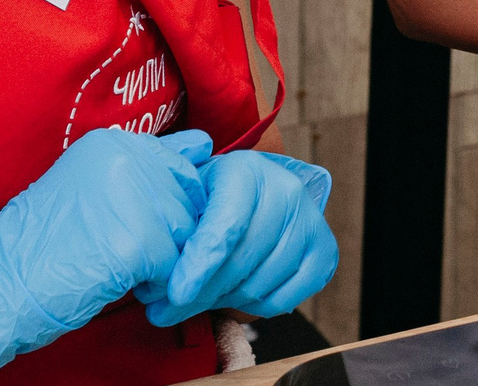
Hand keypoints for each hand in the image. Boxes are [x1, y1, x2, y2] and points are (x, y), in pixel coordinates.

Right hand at [0, 127, 211, 384]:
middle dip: (172, 232)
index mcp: (116, 142)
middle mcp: (127, 159)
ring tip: (125, 266)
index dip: (172, 201)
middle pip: (189, 199)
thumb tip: (205, 145)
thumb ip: (148, 166)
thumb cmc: (47, 240)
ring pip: (185, 233)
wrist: (1, 279)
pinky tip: (125, 282)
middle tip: (132, 250)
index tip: (145, 221)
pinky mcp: (136, 242)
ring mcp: (132, 198)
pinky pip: (173, 265)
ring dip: (165, 259)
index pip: (183, 162)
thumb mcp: (96, 186)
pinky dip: (157, 283)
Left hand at [139, 151, 336, 326]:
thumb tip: (154, 283)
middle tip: (167, 308)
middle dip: (202, 291)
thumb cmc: (210, 194)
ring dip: (224, 300)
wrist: (255, 187)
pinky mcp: (323, 252)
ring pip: (260, 284)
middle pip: (242, 260)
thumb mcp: (186, 191)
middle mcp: (286, 191)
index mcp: (247, 170)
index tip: (176, 293)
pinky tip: (233, 294)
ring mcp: (310, 221)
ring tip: (199, 296)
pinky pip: (285, 299)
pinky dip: (255, 306)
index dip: (200, 263)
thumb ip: (169, 221)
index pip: (226, 225)